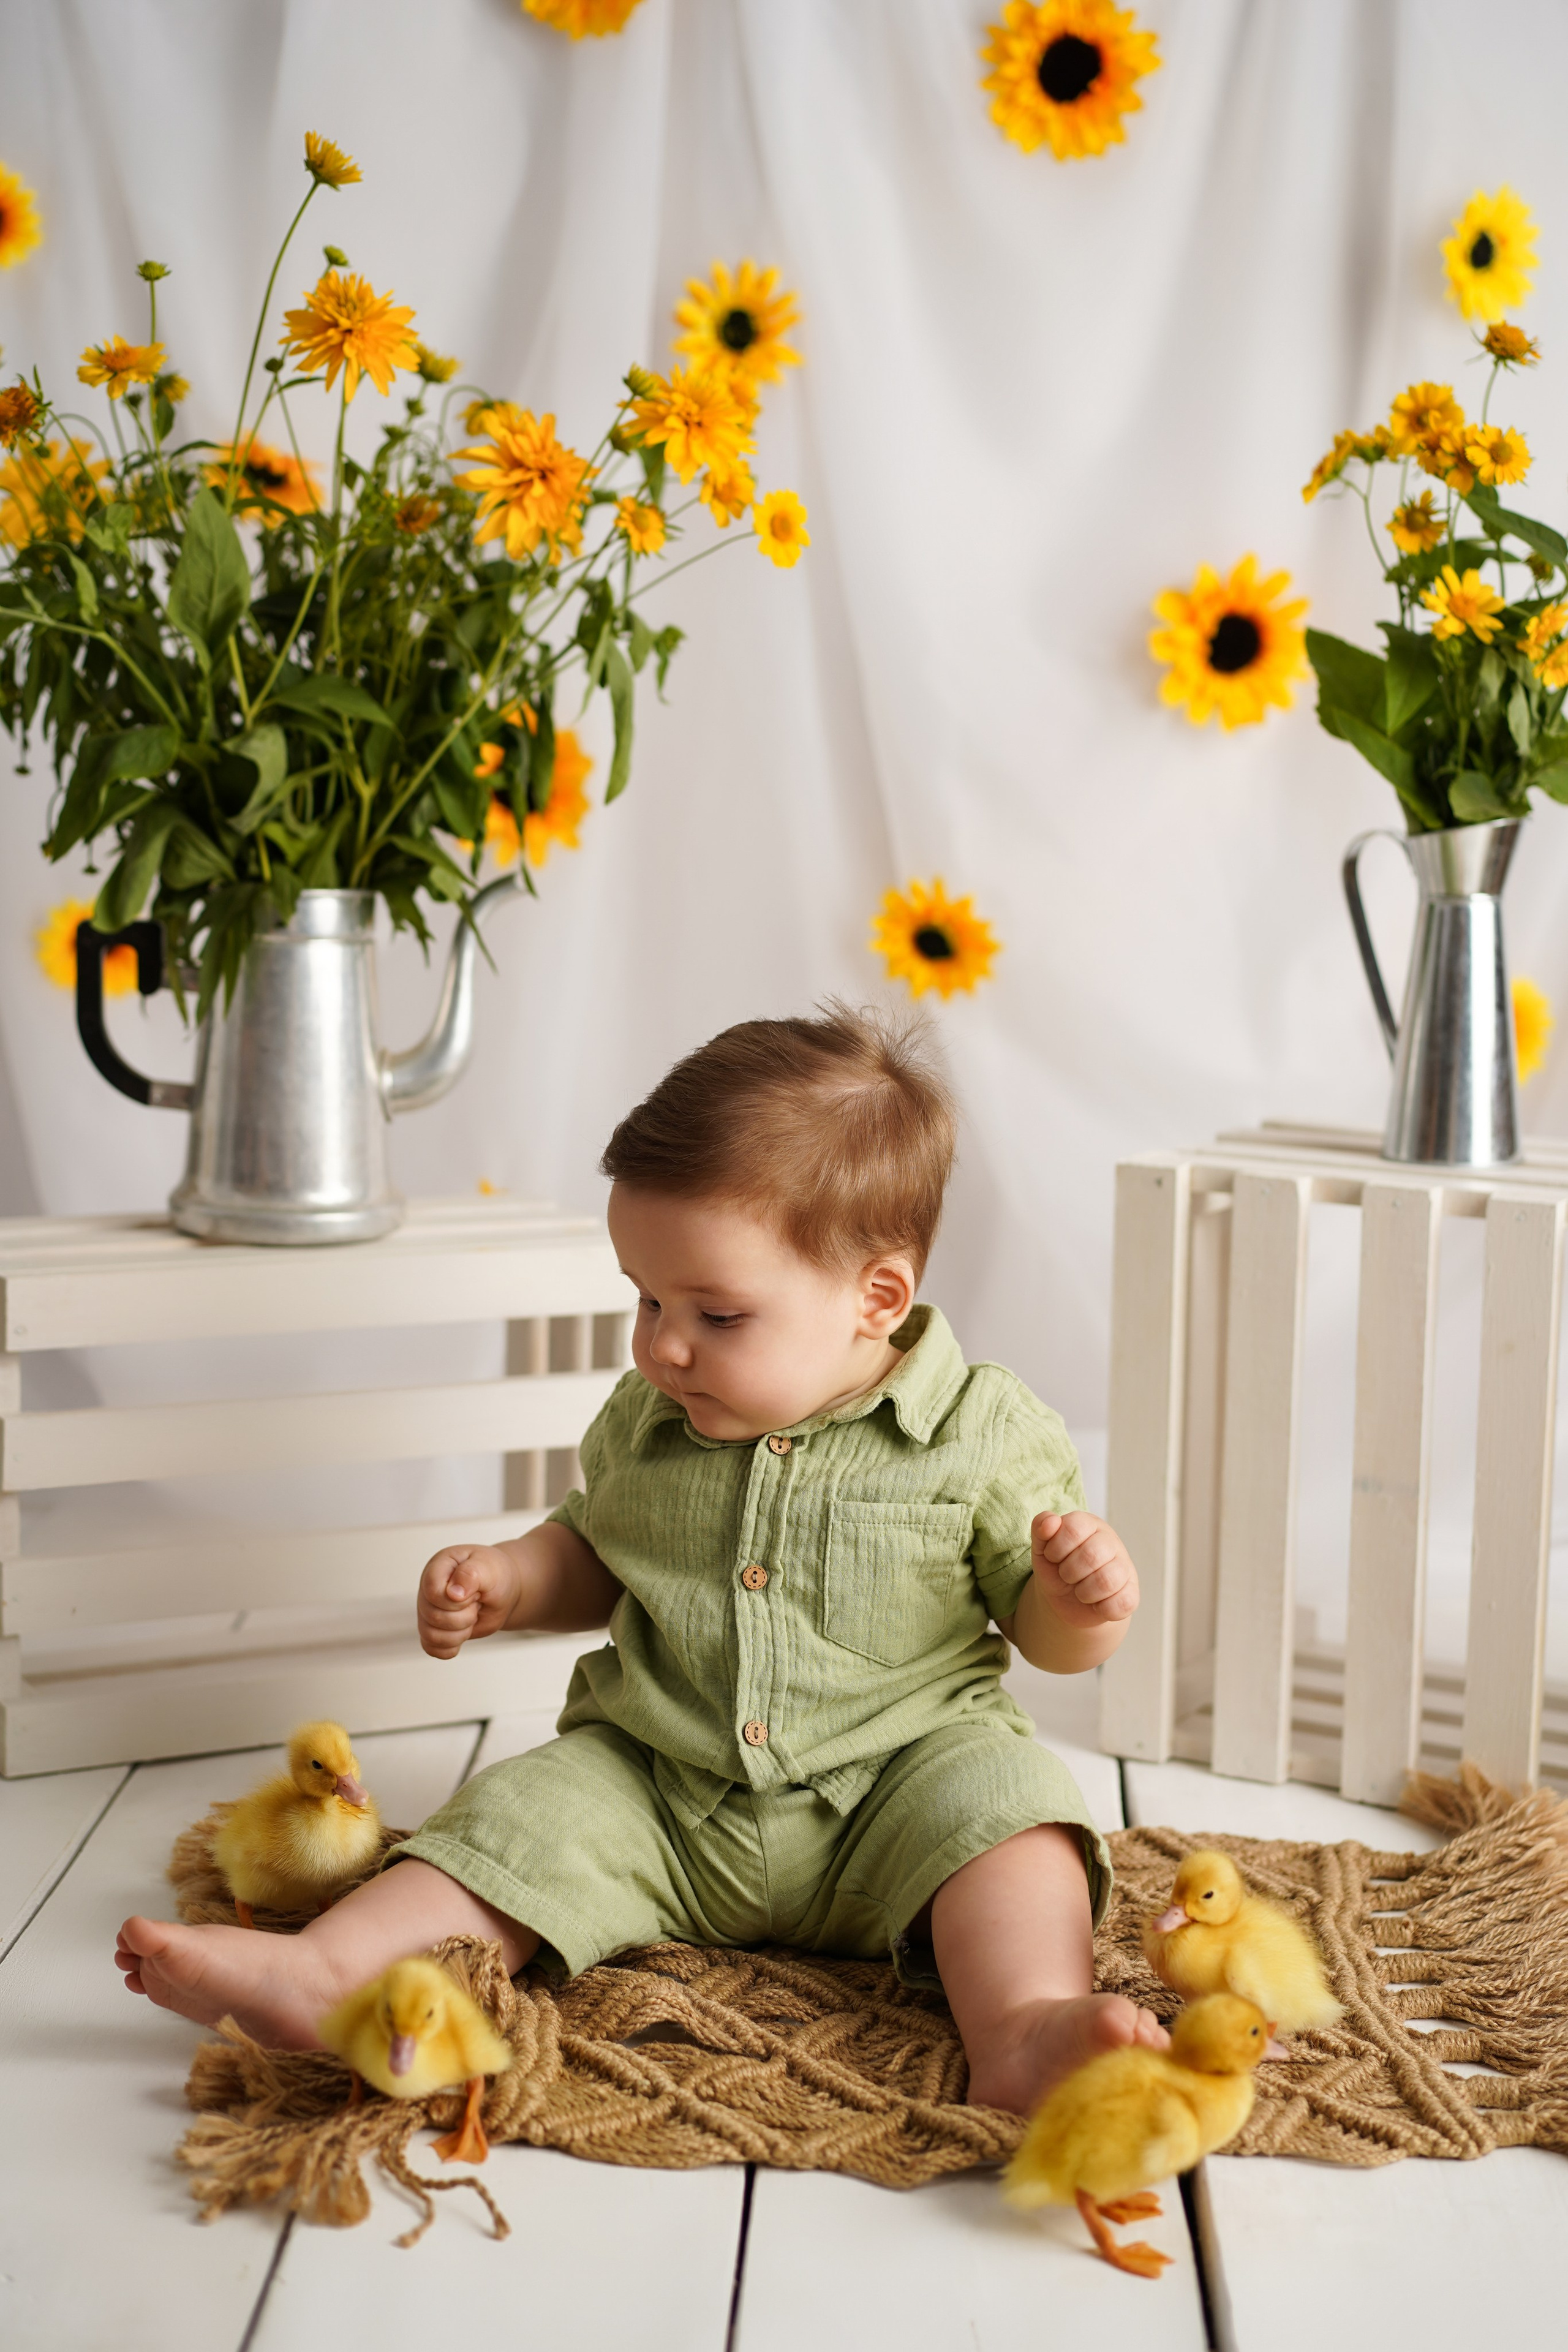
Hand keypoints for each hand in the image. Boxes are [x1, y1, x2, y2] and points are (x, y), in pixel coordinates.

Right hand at [417, 1543, 520, 1658]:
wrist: (502, 1591)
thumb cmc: (495, 1575)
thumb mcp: (489, 1568)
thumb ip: (470, 1574)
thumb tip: (453, 1594)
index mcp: (439, 1567)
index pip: (433, 1591)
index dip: (456, 1601)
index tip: (475, 1594)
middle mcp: (428, 1589)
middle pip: (433, 1616)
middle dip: (464, 1616)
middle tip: (477, 1603)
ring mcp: (428, 1611)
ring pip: (430, 1635)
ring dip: (459, 1633)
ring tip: (471, 1617)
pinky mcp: (434, 1629)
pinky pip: (432, 1648)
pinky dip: (451, 1647)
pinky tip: (464, 1632)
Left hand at [1030, 1511, 1138, 1631]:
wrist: (1066, 1601)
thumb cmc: (1056, 1567)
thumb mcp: (1042, 1548)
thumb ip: (1041, 1527)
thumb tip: (1050, 1522)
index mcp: (1089, 1525)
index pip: (1074, 1528)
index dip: (1057, 1548)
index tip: (1053, 1557)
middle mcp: (1111, 1542)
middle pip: (1091, 1555)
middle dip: (1069, 1572)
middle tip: (1066, 1576)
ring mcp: (1125, 1568)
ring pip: (1107, 1581)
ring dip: (1083, 1593)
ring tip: (1080, 1591)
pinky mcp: (1131, 1594)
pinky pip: (1122, 1603)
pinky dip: (1102, 1608)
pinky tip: (1096, 1603)